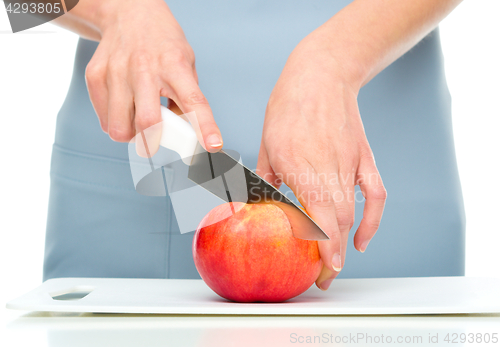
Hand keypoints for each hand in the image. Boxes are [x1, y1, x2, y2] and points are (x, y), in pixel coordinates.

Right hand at [84, 0, 222, 151]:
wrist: (127, 12)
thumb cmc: (161, 42)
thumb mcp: (185, 62)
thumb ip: (185, 96)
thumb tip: (183, 131)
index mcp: (174, 65)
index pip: (194, 101)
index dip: (205, 127)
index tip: (213, 145)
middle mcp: (144, 69)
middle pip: (148, 122)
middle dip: (153, 143)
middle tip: (155, 142)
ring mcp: (117, 72)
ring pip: (120, 128)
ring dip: (131, 136)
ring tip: (136, 121)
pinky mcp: (95, 76)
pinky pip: (104, 120)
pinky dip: (115, 124)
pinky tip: (123, 109)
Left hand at [256, 30, 386, 290]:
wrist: (322, 76)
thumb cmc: (289, 107)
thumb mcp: (267, 144)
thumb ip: (265, 180)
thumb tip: (254, 204)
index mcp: (300, 168)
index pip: (316, 218)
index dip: (321, 248)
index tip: (317, 271)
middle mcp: (329, 170)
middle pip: (337, 224)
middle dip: (331, 257)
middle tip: (320, 277)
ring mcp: (350, 165)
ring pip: (353, 213)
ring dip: (346, 245)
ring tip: (336, 265)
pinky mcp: (364, 158)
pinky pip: (375, 195)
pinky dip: (372, 221)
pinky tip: (363, 240)